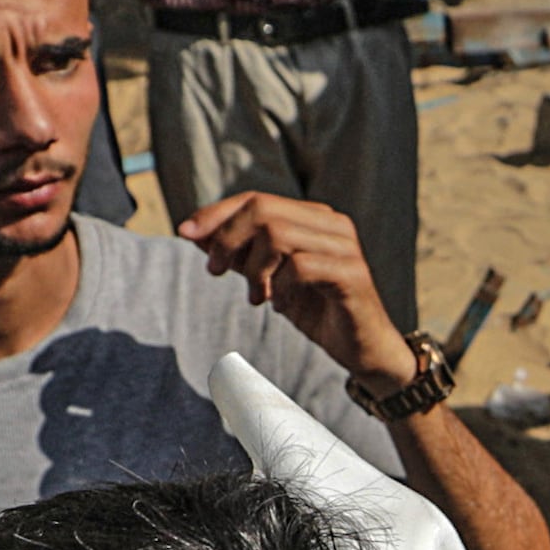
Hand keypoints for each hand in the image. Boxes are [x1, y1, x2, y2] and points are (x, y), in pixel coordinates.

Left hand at [179, 192, 414, 388]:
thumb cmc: (317, 311)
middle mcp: (332, 223)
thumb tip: (193, 232)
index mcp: (314, 217)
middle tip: (215, 270)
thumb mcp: (268, 279)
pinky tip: (279, 305)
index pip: (256, 199)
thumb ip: (239, 254)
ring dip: (254, 267)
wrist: (364, 350)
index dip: (217, 213)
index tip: (185, 233)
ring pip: (279, 234)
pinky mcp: (351, 274)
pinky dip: (280, 287)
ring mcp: (345, 247)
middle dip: (228, 237)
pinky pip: (300, 267)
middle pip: (263, 209)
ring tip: (256, 296)